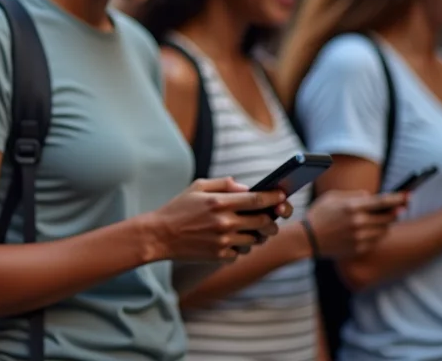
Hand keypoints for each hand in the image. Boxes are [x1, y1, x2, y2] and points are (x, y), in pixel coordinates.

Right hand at [143, 177, 287, 262]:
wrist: (159, 235)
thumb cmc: (178, 209)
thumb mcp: (197, 188)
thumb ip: (224, 185)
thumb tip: (246, 188)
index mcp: (219, 202)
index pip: (257, 200)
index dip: (274, 197)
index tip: (282, 195)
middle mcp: (224, 222)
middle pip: (264, 222)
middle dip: (271, 219)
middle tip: (269, 217)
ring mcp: (223, 241)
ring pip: (256, 240)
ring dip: (256, 235)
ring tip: (246, 229)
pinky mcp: (220, 256)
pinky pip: (241, 252)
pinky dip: (239, 247)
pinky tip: (228, 241)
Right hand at [305, 190, 404, 258]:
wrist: (307, 239)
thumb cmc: (319, 215)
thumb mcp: (332, 197)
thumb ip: (354, 195)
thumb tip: (372, 196)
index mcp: (351, 207)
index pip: (382, 201)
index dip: (397, 198)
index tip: (407, 195)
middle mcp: (358, 222)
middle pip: (388, 217)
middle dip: (394, 212)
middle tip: (398, 208)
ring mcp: (360, 237)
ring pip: (384, 230)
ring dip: (384, 224)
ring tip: (374, 219)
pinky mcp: (360, 248)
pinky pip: (376, 240)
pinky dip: (375, 234)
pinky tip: (365, 231)